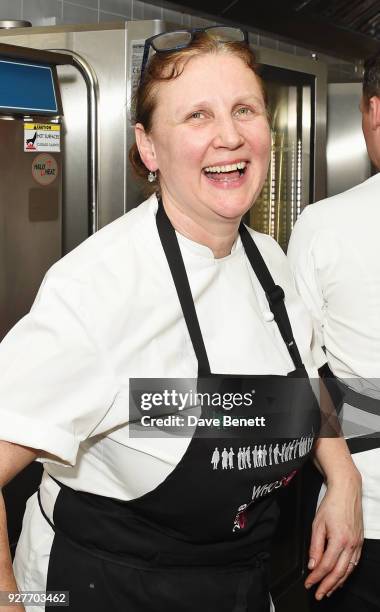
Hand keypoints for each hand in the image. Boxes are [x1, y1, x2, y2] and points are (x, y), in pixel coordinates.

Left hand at [304, 471, 363, 599]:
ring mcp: (357, 544)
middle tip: (318, 594)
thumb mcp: (317, 524)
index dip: (316, 577)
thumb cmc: (332, 504)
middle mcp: (351, 544)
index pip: (326, 565)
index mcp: (339, 539)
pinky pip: (354, 562)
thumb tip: (312, 564)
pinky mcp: (359, 541)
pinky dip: (346, 573)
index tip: (309, 583)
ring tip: (328, 590)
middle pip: (339, 572)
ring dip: (338, 582)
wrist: (347, 491)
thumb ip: (315, 546)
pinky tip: (340, 577)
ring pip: (348, 570)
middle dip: (327, 585)